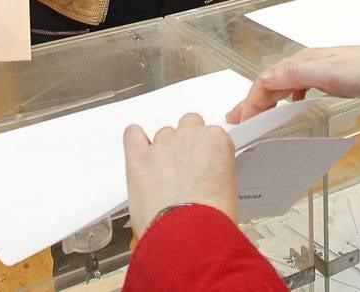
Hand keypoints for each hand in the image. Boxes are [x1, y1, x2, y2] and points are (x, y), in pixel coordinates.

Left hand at [124, 114, 238, 237]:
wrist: (189, 233)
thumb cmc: (211, 218)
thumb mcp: (227, 188)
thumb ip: (213, 170)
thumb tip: (204, 176)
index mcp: (216, 141)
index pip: (210, 133)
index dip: (204, 151)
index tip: (202, 164)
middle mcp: (190, 136)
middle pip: (186, 125)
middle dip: (185, 144)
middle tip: (184, 168)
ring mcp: (162, 145)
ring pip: (162, 134)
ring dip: (162, 150)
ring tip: (164, 176)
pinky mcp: (139, 157)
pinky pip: (132, 135)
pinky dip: (134, 140)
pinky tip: (138, 146)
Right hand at [225, 46, 359, 123]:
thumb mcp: (324, 74)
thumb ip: (292, 76)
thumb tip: (262, 82)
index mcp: (301, 61)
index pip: (265, 81)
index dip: (250, 101)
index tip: (240, 122)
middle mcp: (307, 63)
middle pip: (271, 82)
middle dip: (253, 100)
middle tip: (238, 120)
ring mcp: (320, 70)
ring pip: (284, 85)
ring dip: (268, 99)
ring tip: (258, 115)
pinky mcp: (333, 79)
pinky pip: (300, 87)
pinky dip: (288, 97)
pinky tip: (294, 105)